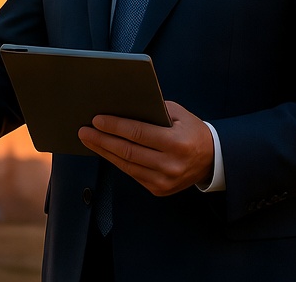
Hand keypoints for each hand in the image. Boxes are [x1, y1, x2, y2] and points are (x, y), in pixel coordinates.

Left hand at [78, 100, 213, 196]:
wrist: (212, 159)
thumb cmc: (191, 130)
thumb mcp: (178, 114)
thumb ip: (152, 110)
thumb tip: (120, 106)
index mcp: (177, 144)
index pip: (138, 133)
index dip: (115, 126)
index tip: (96, 119)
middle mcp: (170, 165)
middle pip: (128, 151)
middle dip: (102, 140)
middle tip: (84, 130)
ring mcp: (164, 181)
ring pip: (126, 165)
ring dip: (104, 152)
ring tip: (88, 140)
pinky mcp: (159, 189)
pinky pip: (132, 174)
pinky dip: (116, 161)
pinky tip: (105, 151)